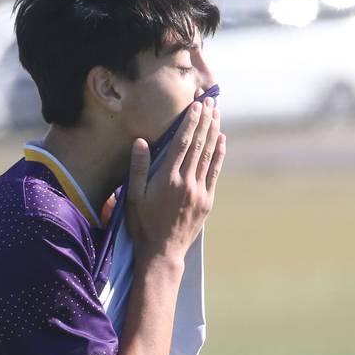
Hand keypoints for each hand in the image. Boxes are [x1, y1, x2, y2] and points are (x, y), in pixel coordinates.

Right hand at [125, 97, 224, 259]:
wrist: (162, 251)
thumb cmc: (143, 224)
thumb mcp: (133, 196)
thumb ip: (138, 168)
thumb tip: (141, 141)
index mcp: (167, 178)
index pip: (182, 143)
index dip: (190, 122)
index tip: (196, 106)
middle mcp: (186, 182)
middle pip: (199, 145)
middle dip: (205, 121)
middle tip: (210, 102)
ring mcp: (199, 191)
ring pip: (209, 155)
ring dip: (214, 133)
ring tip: (217, 114)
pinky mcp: (207, 200)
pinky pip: (215, 172)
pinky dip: (219, 154)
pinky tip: (221, 141)